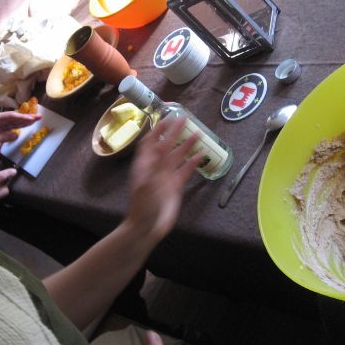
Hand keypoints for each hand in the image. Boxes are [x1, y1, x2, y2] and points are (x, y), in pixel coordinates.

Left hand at [0, 111, 37, 151]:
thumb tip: (16, 135)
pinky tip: (29, 123)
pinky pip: (14, 124)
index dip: (21, 117)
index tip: (30, 119)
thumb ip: (2, 137)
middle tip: (39, 116)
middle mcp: (0, 118)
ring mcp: (2, 122)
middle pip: (16, 116)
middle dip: (27, 116)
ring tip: (37, 118)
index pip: (10, 116)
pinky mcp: (3, 126)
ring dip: (27, 119)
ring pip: (16, 120)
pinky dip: (22, 124)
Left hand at [126, 116, 201, 240]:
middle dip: (175, 132)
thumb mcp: (147, 184)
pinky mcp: (176, 186)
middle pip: (166, 145)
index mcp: (145, 164)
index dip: (158, 129)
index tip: (167, 117)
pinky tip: (201, 155)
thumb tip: (163, 146)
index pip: (150, 141)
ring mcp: (166, 176)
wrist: (147, 227)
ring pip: (178, 156)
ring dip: (187, 145)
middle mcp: (155, 167)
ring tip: (198, 133)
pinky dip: (193, 163)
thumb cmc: (143, 205)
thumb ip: (156, 165)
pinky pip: (185, 171)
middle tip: (185, 119)